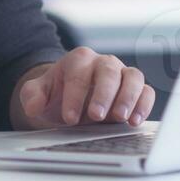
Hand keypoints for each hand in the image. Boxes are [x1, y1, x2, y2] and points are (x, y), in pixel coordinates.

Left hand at [14, 47, 155, 129]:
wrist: (71, 100)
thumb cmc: (56, 95)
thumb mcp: (38, 94)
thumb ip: (32, 96)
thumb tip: (33, 106)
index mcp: (78, 59)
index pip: (78, 74)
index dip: (74, 96)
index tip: (69, 118)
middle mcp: (103, 63)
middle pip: (108, 71)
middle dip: (103, 94)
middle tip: (96, 116)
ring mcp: (122, 74)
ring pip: (133, 77)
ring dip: (128, 98)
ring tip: (120, 118)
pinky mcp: (137, 89)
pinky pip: (147, 92)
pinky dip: (144, 105)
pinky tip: (135, 121)